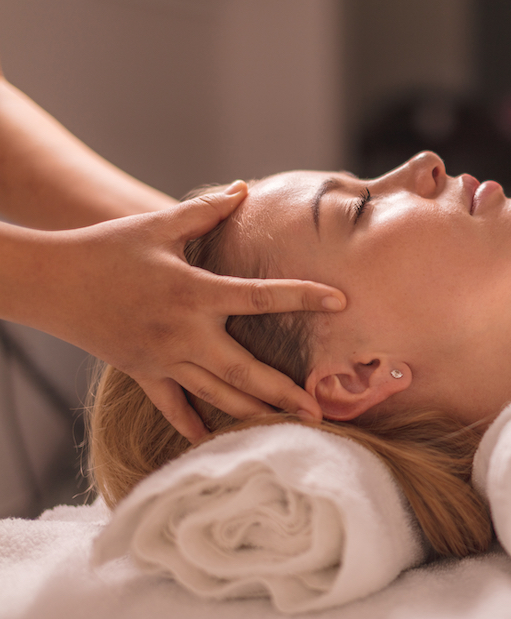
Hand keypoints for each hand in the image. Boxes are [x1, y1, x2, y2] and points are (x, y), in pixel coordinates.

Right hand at [32, 182, 344, 442]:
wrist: (50, 282)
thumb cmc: (107, 248)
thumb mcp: (158, 225)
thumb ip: (207, 211)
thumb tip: (244, 188)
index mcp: (195, 292)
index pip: (262, 295)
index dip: (304, 295)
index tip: (341, 301)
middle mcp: (185, 333)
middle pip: (246, 371)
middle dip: (285, 394)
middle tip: (320, 412)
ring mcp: (163, 359)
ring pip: (217, 395)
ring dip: (254, 413)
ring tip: (288, 428)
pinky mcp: (143, 372)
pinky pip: (172, 405)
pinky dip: (192, 424)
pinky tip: (215, 440)